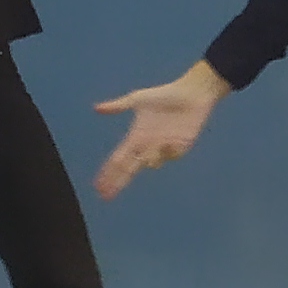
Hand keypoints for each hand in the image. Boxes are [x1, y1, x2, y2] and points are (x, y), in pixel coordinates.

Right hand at [92, 63, 229, 197]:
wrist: (191, 93)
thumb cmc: (165, 95)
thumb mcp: (138, 99)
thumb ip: (117, 106)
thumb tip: (96, 108)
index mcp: (136, 138)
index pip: (118, 160)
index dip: (108, 173)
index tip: (98, 186)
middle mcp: (148, 146)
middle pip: (130, 168)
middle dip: (118, 182)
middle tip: (106, 195)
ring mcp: (165, 147)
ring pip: (152, 162)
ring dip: (148, 159)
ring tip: (146, 157)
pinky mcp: (182, 145)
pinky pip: (172, 154)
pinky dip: (167, 152)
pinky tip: (166, 144)